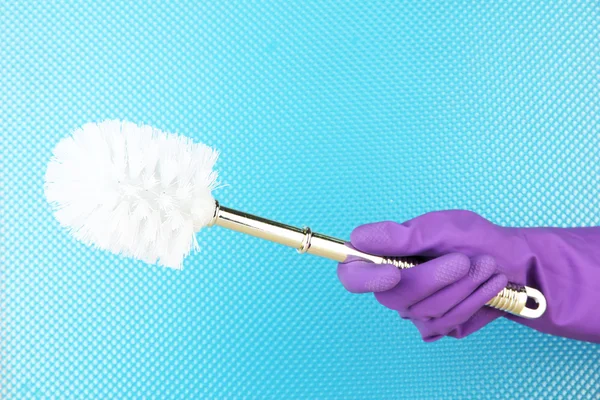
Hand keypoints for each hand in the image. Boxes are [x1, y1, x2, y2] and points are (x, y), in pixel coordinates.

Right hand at [338, 210, 510, 340]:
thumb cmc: (471, 239)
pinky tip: (488, 284)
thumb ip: (399, 236)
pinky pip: (446, 321)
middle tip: (464, 260)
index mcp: (384, 257)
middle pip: (393, 296)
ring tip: (486, 266)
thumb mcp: (438, 227)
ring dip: (463, 287)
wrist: (510, 261)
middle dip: (434, 279)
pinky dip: (472, 300)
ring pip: (425, 310)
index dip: (365, 278)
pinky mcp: (436, 326)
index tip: (393, 273)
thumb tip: (358, 239)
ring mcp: (413, 310)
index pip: (352, 274)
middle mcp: (393, 287)